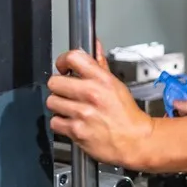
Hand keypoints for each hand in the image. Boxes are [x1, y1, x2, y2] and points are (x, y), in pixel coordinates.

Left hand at [47, 45, 154, 168]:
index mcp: (102, 80)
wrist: (134, 141)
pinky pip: (54, 122)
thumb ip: (100, 65)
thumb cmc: (126, 115)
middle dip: (59, 87)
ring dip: (59, 106)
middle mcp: (91, 94)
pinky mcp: (76, 131)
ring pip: (52, 102)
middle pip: (54, 82)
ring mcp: (82, 113)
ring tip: (71, 108)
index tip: (63, 67)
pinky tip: (72, 122)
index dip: (63, 61)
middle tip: (67, 92)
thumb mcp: (116, 84)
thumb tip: (95, 46)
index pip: (73, 58)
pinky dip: (60, 124)